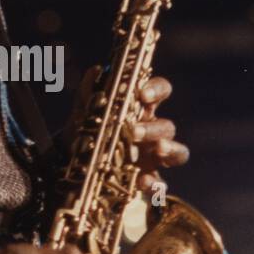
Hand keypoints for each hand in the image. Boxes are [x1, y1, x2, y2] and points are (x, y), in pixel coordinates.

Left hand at [63, 66, 189, 194]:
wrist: (75, 160)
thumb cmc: (89, 128)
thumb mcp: (84, 110)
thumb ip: (89, 91)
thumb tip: (96, 70)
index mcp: (141, 109)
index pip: (160, 92)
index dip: (157, 90)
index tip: (143, 94)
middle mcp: (152, 131)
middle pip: (166, 126)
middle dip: (153, 128)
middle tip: (134, 132)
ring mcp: (154, 156)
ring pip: (178, 152)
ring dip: (171, 149)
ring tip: (158, 150)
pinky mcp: (149, 178)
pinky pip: (161, 182)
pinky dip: (156, 183)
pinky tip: (144, 183)